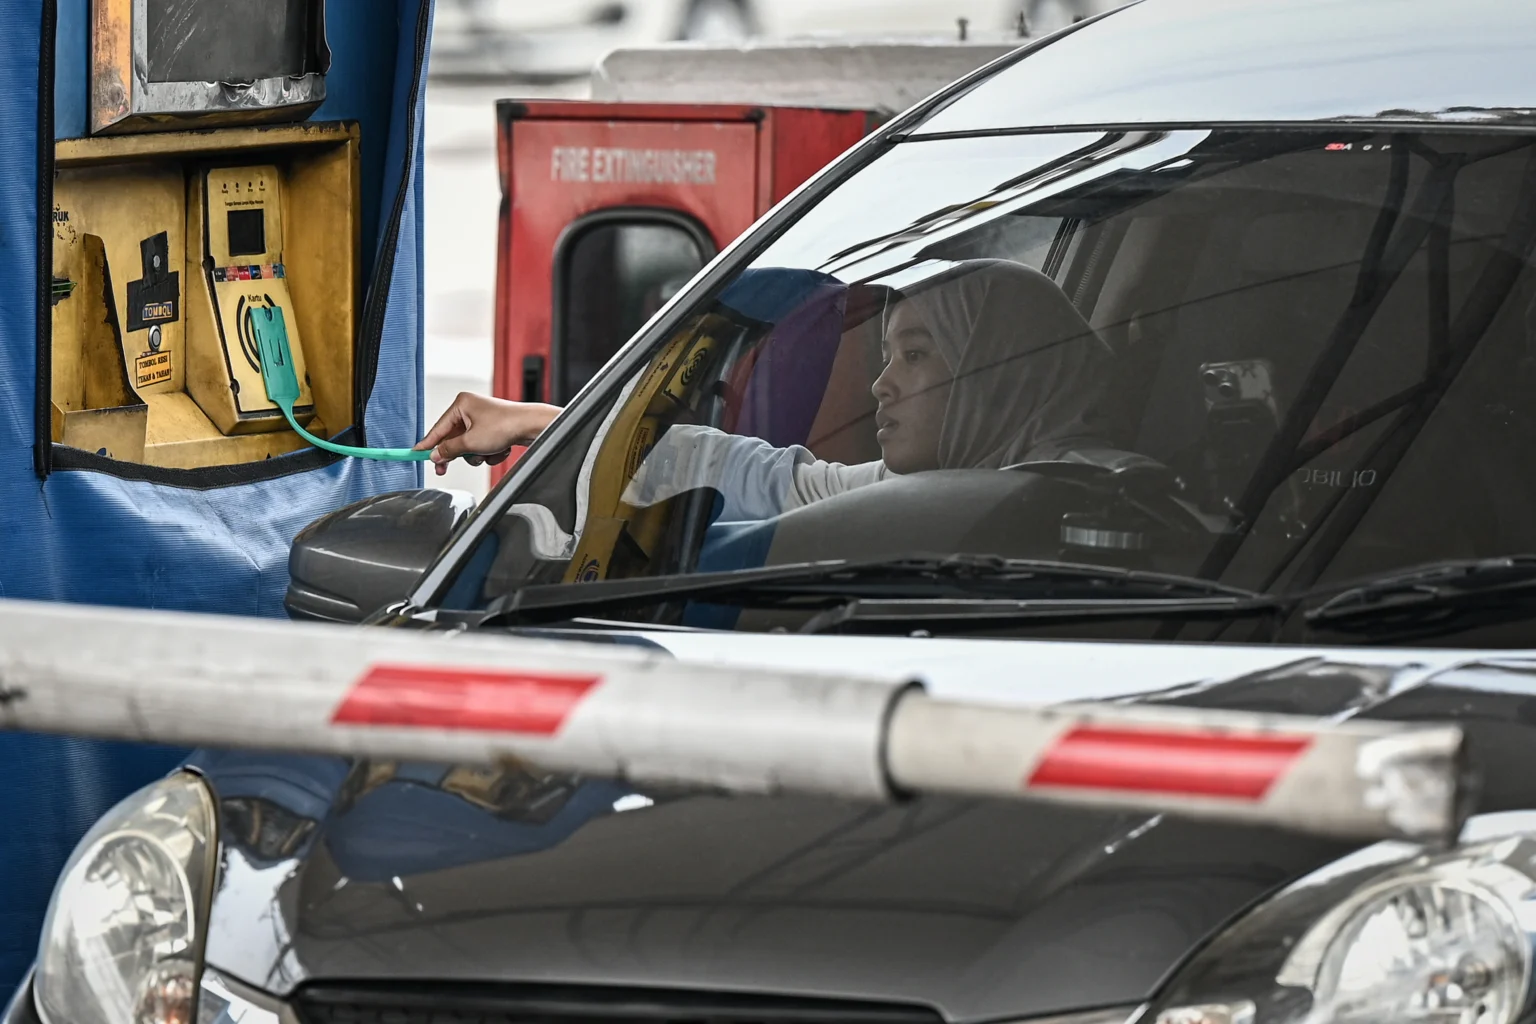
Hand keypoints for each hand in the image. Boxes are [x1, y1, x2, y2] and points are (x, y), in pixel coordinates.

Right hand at [414, 393, 562, 475]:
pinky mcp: (493, 429)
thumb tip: (436, 455)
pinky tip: (500, 450)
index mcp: (461, 404)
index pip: (438, 428)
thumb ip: (450, 450)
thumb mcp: (471, 442)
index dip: (427, 444)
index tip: (416, 454)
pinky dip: (489, 452)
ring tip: (488, 453)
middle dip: (457, 453)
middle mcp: (471, 409)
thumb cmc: (505, 425)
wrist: (532, 426)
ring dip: (476, 454)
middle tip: (443, 469)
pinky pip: (482, 446)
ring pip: (468, 446)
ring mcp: (483, 419)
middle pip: (453, 438)